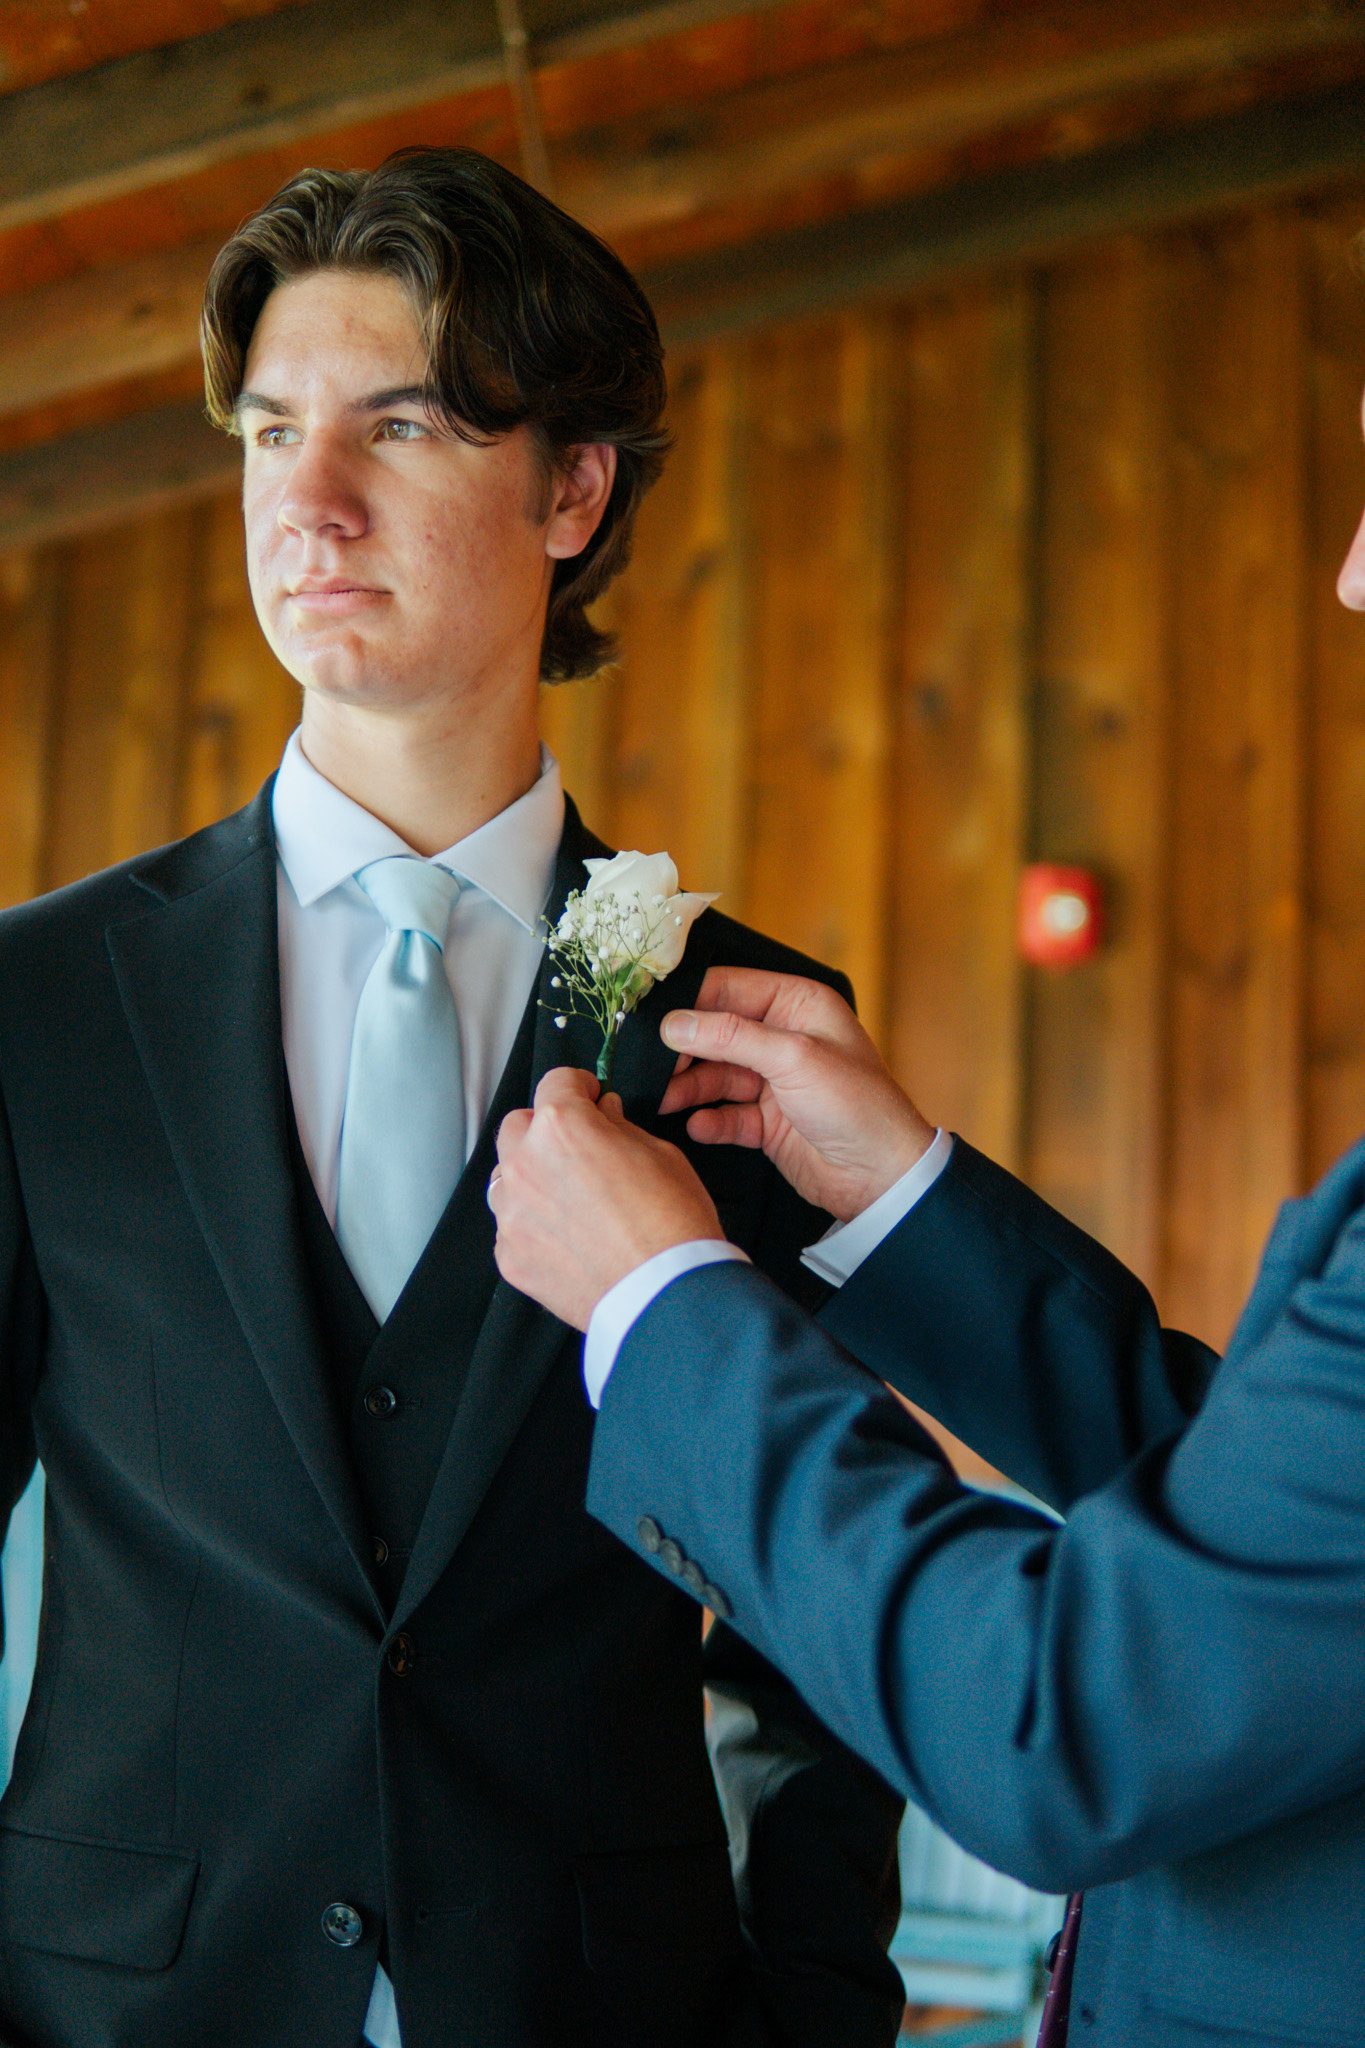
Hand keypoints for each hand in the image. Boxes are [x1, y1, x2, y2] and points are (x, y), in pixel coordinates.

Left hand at [490, 1066, 725, 1329]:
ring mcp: (512, 1213)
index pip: (555, 1082)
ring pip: (507, 1178)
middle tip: (578, 1148)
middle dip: (544, 1129)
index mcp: (562, 1127)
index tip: (589, 1098)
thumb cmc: (672, 1224)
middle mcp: (526, 1164)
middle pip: (517, 1126)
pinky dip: (533, 1225)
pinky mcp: (510, 1256)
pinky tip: (568, 1239)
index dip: (579, 1088)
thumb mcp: (662, 1154)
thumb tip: (604, 1115)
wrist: (664, 1295)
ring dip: (532, 1178)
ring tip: (571, 1200)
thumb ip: (620, 1128)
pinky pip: (511, 1226)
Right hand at [658, 967, 934, 1221]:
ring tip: (664, 1100)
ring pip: (715, 1075)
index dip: (690, 1001)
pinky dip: (709, 1120)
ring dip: (688, 1088)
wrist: (882, 1176)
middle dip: (684, 1050)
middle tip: (652, 1066)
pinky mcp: (767, 1121)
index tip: (654, 1018)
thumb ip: (731, 1037)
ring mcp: (774, 1081)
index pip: (730, 988)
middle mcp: (783, 1038)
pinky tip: (698, 1125)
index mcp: (797, 1005)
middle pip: (715, 1033)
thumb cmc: (859, 1105)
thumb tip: (676, 1024)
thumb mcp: (794, 1058)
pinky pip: (726, 1115)